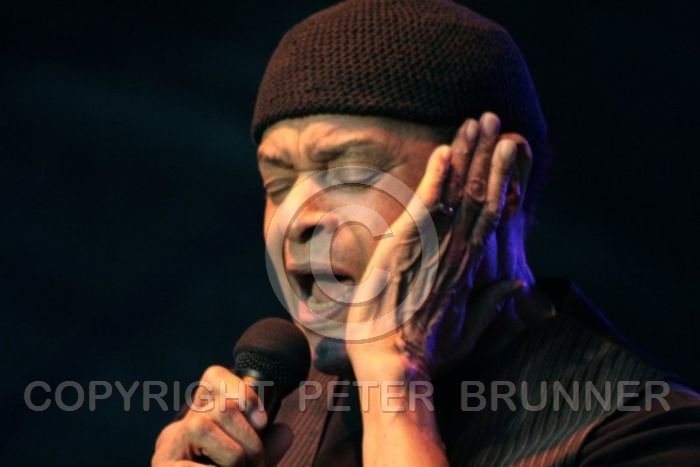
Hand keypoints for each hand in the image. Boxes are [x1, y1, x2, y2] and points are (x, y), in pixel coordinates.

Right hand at [151, 365, 291, 466]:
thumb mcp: (251, 459)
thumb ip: (268, 445)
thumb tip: (286, 432)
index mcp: (201, 418)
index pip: (214, 377)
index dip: (243, 393)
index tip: (262, 422)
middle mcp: (180, 426)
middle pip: (220, 406)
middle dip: (250, 439)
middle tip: (257, 464)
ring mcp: (167, 447)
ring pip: (203, 426)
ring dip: (234, 457)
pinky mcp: (163, 466)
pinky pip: (191, 464)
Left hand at [346, 112, 531, 379]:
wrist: (393, 366)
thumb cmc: (425, 352)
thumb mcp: (468, 331)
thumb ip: (493, 302)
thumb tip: (517, 282)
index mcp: (470, 267)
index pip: (492, 213)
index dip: (501, 179)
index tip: (509, 150)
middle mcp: (458, 251)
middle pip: (479, 194)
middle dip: (487, 154)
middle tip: (494, 119)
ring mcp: (433, 248)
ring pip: (457, 194)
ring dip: (467, 155)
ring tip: (476, 122)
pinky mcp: (405, 248)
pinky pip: (425, 208)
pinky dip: (435, 179)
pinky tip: (444, 151)